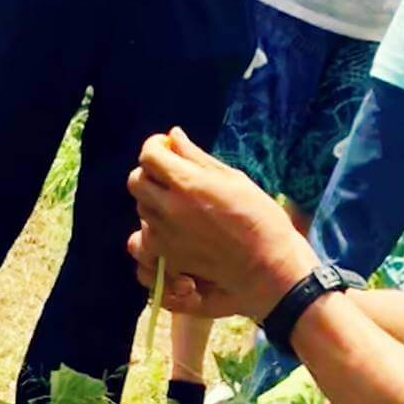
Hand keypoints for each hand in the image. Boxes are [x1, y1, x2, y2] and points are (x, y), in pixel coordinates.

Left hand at [127, 127, 314, 324]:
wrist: (267, 266)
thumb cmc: (259, 219)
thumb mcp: (233, 179)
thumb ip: (196, 157)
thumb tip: (173, 136)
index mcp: (188, 183)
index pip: (148, 155)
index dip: (155, 147)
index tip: (167, 149)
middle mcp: (170, 209)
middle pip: (136, 182)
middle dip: (151, 174)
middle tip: (172, 177)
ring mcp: (165, 236)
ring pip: (141, 210)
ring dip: (153, 203)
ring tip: (179, 207)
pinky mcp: (167, 258)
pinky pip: (142, 241)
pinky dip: (153, 234)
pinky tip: (173, 232)